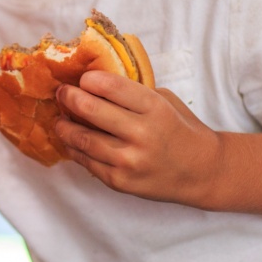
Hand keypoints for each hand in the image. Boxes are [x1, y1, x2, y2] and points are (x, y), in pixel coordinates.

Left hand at [54, 71, 221, 206]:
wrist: (202, 172)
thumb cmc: (180, 129)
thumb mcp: (165, 101)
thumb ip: (133, 93)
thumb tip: (94, 84)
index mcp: (154, 108)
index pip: (110, 86)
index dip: (89, 79)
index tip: (82, 79)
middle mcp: (142, 134)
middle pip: (90, 109)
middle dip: (69, 97)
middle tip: (62, 93)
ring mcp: (130, 160)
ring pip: (82, 139)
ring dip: (64, 126)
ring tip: (60, 119)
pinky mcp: (121, 181)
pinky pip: (87, 162)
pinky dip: (74, 149)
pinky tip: (71, 140)